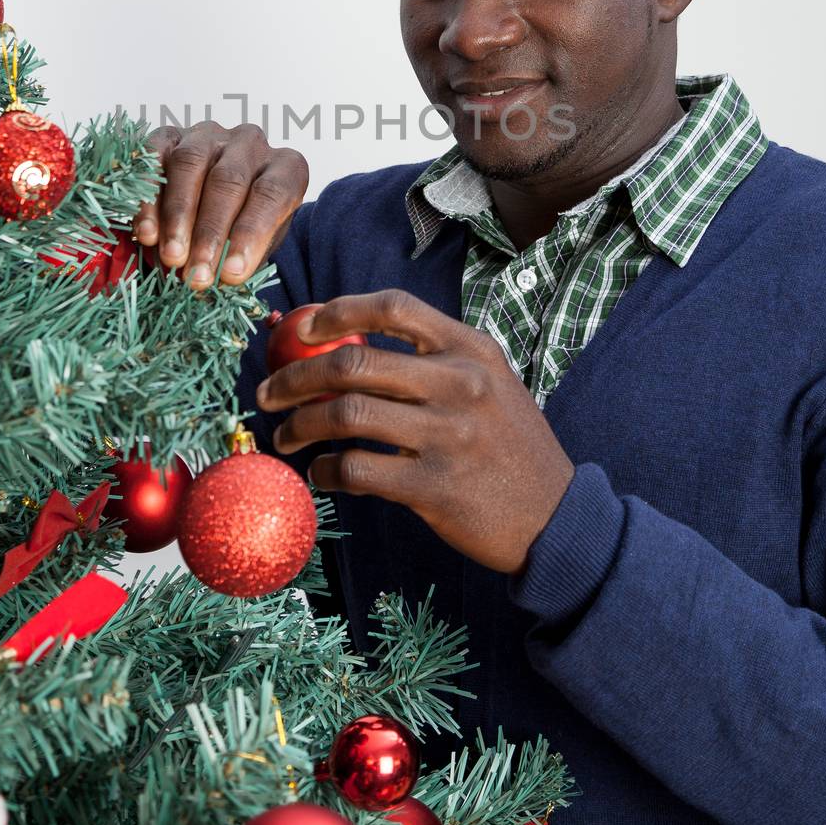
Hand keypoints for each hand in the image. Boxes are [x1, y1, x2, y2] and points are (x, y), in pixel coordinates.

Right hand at [132, 122, 309, 289]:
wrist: (214, 205)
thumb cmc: (242, 227)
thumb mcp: (255, 246)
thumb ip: (242, 257)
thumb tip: (223, 276)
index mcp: (285, 166)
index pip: (272, 194)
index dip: (251, 235)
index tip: (231, 273)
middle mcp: (249, 143)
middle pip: (229, 180)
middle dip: (209, 232)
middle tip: (196, 273)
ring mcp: (207, 135)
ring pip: (190, 164)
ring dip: (178, 216)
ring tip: (171, 256)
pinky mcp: (169, 136)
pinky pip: (154, 158)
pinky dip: (148, 198)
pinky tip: (146, 232)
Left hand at [255, 289, 575, 574]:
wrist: (557, 517)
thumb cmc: (508, 445)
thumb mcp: (489, 383)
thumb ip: (433, 361)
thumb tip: (347, 344)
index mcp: (471, 348)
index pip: (395, 307)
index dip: (338, 311)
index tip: (301, 328)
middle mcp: (461, 383)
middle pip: (354, 362)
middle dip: (294, 376)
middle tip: (268, 391)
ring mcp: (448, 435)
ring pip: (346, 414)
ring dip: (300, 424)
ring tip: (284, 436)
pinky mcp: (434, 487)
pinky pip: (357, 470)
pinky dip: (325, 472)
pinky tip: (322, 475)